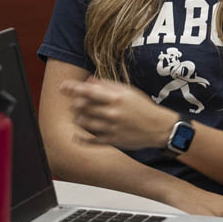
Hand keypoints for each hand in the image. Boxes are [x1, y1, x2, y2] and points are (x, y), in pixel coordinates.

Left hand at [60, 78, 179, 150]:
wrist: (159, 127)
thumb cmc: (142, 106)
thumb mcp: (128, 91)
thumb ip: (107, 85)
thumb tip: (88, 80)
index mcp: (116, 98)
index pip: (88, 91)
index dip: (72, 88)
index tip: (62, 87)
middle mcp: (113, 112)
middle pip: (83, 107)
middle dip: (75, 103)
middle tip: (75, 103)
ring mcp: (112, 128)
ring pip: (84, 122)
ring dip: (78, 118)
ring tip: (80, 116)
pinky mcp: (113, 141)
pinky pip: (92, 140)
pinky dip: (81, 138)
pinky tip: (77, 135)